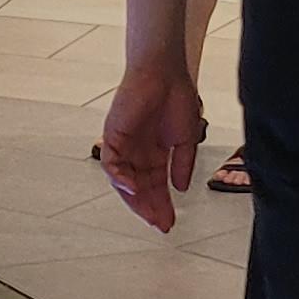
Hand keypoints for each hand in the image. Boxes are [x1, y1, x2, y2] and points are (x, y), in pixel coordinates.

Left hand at [97, 58, 206, 232]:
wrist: (165, 73)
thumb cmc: (176, 98)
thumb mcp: (185, 139)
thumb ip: (182, 164)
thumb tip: (181, 188)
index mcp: (153, 153)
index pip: (155, 185)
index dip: (162, 204)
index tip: (170, 222)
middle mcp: (136, 152)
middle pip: (139, 188)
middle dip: (150, 208)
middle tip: (161, 225)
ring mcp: (123, 145)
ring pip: (123, 181)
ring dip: (135, 199)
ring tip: (150, 214)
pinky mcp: (112, 135)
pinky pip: (112, 163)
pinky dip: (120, 178)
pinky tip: (133, 189)